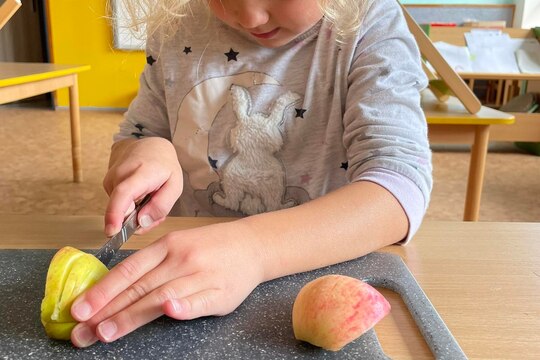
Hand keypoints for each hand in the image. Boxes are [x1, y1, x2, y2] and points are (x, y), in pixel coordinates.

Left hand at [70, 221, 264, 346]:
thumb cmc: (209, 248)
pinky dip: (184, 307)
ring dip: (132, 315)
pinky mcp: (220, 293)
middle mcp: (182, 259)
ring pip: (162, 296)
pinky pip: (199, 301)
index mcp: (168, 245)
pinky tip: (170, 311)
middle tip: (82, 332)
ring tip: (107, 332)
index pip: (129, 270)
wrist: (251, 245)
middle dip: (107, 311)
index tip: (79, 309)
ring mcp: (201, 276)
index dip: (103, 290)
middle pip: (140, 287)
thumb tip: (113, 289)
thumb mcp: (178, 245)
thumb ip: (151, 265)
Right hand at [103, 137, 182, 235]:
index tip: (112, 231)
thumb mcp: (175, 185)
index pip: (123, 193)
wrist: (150, 147)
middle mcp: (121, 174)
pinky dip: (131, 207)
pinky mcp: (107, 184)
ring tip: (150, 199)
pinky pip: (118, 205)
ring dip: (136, 213)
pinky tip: (141, 196)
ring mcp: (111, 178)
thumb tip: (142, 222)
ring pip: (121, 210)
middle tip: (156, 215)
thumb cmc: (164, 166)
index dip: (115, 214)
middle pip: (122, 209)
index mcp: (141, 173)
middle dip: (138, 221)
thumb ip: (161, 206)